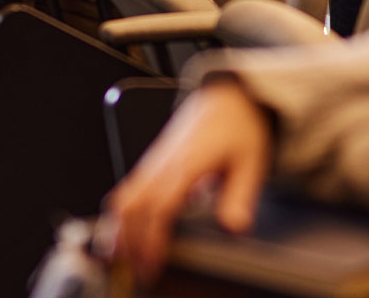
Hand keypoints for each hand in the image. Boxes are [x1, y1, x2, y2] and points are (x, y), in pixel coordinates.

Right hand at [101, 80, 274, 287]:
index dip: (151, 239)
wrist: (227, 98)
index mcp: (186, 164)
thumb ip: (240, 197)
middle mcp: (163, 163)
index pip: (159, 208)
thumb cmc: (238, 127)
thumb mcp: (251, 163)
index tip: (150, 265)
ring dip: (117, 228)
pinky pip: (127, 189)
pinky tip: (123, 232)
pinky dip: (120, 214)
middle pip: (130, 206)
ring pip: (122, 197)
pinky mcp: (152, 162)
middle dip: (127, 241)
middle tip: (135, 271)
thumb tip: (234, 227)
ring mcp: (154, 161)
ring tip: (121, 258)